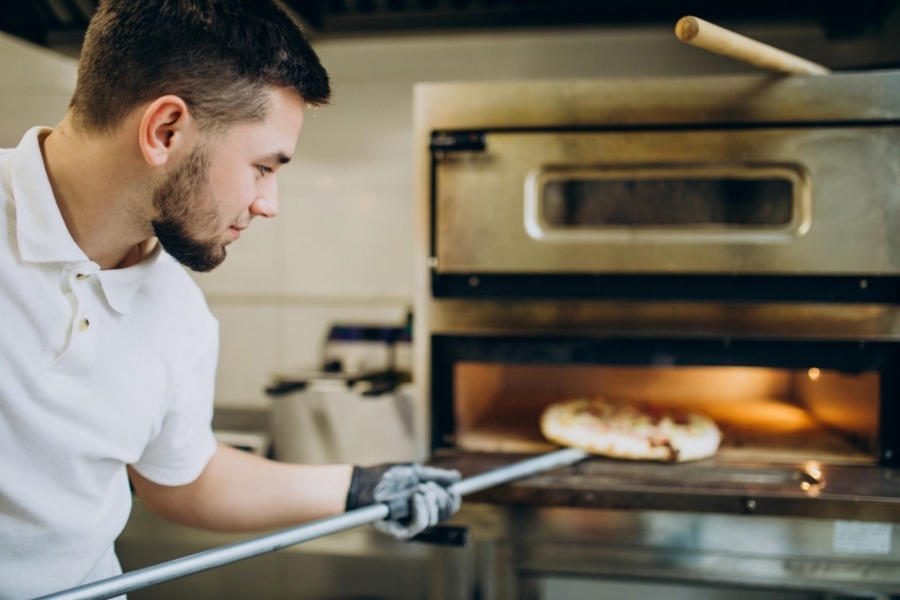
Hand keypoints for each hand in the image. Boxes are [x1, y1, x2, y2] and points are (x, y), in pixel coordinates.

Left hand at [345, 463, 461, 539]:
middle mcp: (420, 514)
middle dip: (441, 497)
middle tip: (428, 486)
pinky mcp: (400, 531)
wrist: (365, 483)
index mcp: (425, 502)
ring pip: (434, 519)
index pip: (448, 507)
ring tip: (418, 490)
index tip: (453, 490)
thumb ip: (436, 475)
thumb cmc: (386, 476)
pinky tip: (415, 498)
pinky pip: (419, 525)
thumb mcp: (414, 472)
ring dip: (430, 501)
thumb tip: (457, 477)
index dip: (453, 499)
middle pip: (445, 513)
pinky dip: (421, 511)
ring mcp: (410, 523)